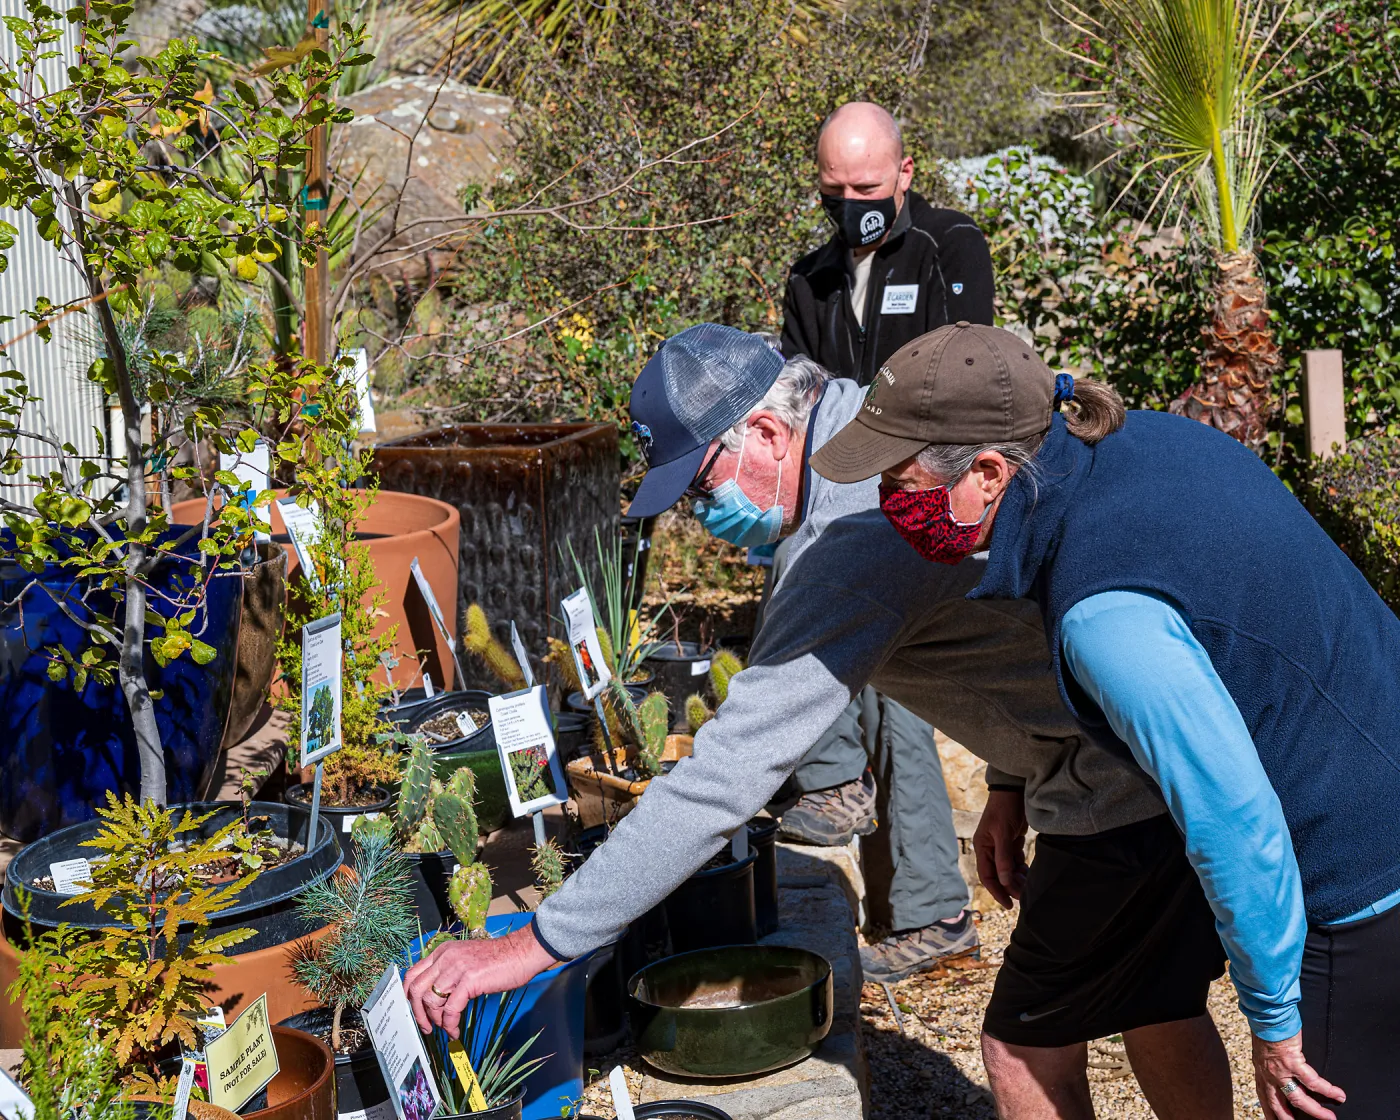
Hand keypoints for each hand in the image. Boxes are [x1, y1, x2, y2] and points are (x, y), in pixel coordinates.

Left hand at [404, 925, 557, 1037]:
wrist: (521, 952)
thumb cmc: (498, 960)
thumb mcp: (465, 960)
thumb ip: (449, 973)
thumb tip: (436, 999)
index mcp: (442, 952)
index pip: (412, 974)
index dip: (408, 997)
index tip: (414, 1012)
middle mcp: (445, 957)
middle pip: (416, 988)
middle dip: (418, 1013)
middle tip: (426, 1027)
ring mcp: (457, 967)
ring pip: (431, 1000)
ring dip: (436, 1020)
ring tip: (447, 1027)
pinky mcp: (469, 979)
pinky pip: (450, 1009)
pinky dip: (450, 1024)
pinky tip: (455, 1030)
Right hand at [973, 789, 1028, 908]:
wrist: (1014, 790)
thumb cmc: (1004, 808)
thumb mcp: (1002, 832)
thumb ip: (1003, 857)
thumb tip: (1003, 880)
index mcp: (982, 847)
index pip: (987, 876)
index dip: (997, 891)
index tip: (1009, 904)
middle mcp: (990, 849)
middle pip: (999, 875)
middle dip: (1011, 886)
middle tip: (1026, 897)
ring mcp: (1001, 846)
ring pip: (1009, 870)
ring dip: (1018, 879)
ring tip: (1030, 887)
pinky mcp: (1012, 842)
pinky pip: (1016, 862)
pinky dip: (1023, 869)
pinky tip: (1030, 875)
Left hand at [1251, 1031, 1344, 1119]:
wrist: (1267, 1014)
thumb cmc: (1266, 1028)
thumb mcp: (1263, 1050)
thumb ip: (1270, 1063)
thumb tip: (1280, 1068)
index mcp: (1261, 1072)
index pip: (1264, 1098)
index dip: (1270, 1112)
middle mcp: (1268, 1074)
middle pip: (1278, 1105)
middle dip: (1289, 1119)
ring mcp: (1280, 1070)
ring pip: (1298, 1098)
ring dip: (1315, 1111)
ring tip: (1330, 1118)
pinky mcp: (1293, 1061)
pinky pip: (1312, 1081)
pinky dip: (1327, 1090)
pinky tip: (1338, 1095)